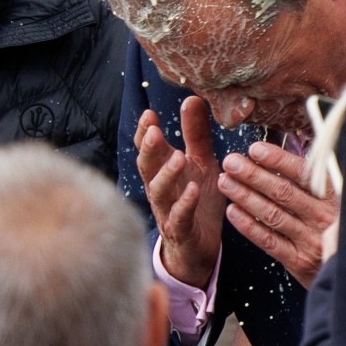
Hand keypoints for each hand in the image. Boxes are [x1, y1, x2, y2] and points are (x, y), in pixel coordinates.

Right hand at [135, 96, 226, 287]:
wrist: (200, 248)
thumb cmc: (196, 200)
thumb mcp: (200, 162)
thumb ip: (195, 133)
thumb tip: (192, 98)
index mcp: (163, 170)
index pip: (148, 149)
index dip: (145, 132)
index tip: (148, 115)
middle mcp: (160, 189)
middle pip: (147, 167)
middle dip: (148, 149)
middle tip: (153, 130)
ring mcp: (168, 211)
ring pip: (159, 192)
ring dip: (166, 174)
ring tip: (179, 157)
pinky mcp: (182, 231)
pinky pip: (179, 218)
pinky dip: (184, 204)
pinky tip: (193, 190)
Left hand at [218, 141, 338, 288]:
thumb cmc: (339, 227)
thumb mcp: (340, 199)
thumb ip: (319, 178)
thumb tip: (296, 149)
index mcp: (334, 197)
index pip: (303, 174)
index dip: (278, 160)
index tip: (256, 149)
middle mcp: (323, 218)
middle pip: (283, 192)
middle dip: (253, 175)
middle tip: (231, 162)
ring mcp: (310, 240)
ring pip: (272, 214)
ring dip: (245, 196)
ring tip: (226, 181)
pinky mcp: (298, 261)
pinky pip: (268, 241)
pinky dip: (248, 225)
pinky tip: (232, 211)